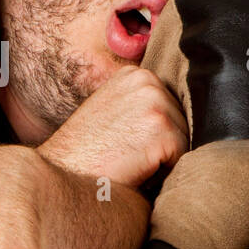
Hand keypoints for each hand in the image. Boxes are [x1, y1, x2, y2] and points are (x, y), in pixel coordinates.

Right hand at [36, 65, 188, 187]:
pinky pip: (182, 157)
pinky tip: (134, 168)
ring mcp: (155, 103)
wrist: (64, 173)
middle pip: (182, 121)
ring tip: (129, 159)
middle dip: (161, 143)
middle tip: (125, 151)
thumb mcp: (111, 109)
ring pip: (184, 139)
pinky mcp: (162, 129)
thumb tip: (177, 110)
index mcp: (136, 74)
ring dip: (163, 157)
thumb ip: (140, 102)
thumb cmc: (85, 151)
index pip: (171, 106)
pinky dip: (163, 171)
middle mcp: (148, 81)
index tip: (126, 138)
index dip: (153, 131)